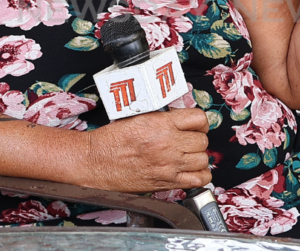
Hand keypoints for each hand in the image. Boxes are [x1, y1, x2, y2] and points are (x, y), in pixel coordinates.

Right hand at [84, 108, 210, 192]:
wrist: (96, 162)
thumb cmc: (111, 140)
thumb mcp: (138, 117)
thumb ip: (162, 118)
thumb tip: (179, 120)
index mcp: (161, 123)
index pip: (198, 118)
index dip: (199, 122)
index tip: (195, 125)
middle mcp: (168, 144)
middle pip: (202, 140)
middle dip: (196, 139)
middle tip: (187, 141)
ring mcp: (169, 165)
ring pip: (203, 160)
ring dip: (197, 157)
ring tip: (187, 156)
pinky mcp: (166, 183)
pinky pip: (198, 180)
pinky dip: (199, 176)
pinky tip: (191, 171)